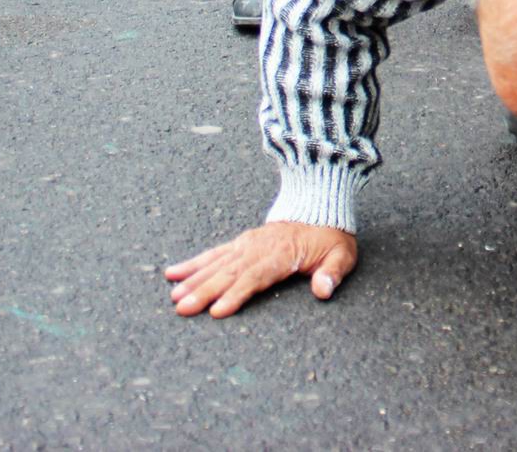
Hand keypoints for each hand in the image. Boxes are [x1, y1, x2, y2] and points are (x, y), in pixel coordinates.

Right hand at [166, 221, 358, 316]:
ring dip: (194, 279)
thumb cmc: (330, 237)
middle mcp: (259, 247)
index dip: (236, 294)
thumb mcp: (342, 254)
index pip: (255, 276)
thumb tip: (323, 290)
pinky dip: (193, 263)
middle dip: (204, 291)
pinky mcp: (240, 242)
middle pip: (229, 272)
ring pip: (217, 263)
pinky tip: (173, 273)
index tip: (216, 310)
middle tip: (182, 308)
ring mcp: (247, 244)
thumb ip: (333, 272)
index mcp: (282, 253)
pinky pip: (214, 253)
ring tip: (174, 296)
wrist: (319, 206)